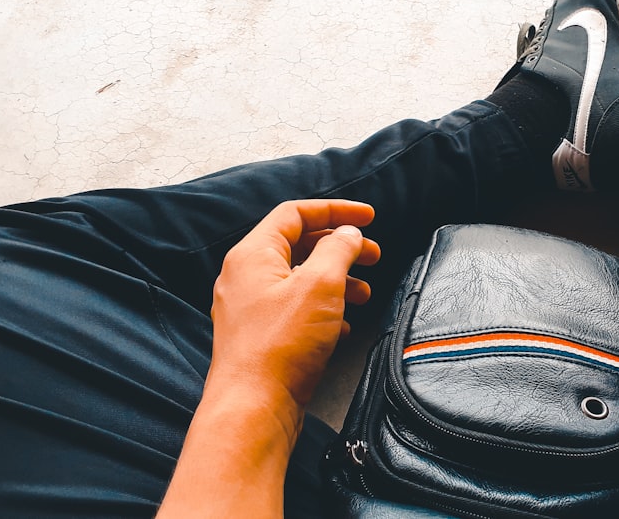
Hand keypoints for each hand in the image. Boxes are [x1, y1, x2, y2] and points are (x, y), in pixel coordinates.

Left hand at [207, 199, 380, 414]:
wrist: (253, 408)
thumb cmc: (280, 346)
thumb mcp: (320, 285)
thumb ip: (338, 250)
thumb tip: (348, 234)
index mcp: (253, 255)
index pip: (295, 213)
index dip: (336, 210)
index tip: (369, 217)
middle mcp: (245, 277)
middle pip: (299, 245)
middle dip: (341, 248)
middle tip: (372, 255)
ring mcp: (250, 308)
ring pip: (300, 279)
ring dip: (336, 280)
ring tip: (364, 293)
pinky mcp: (260, 336)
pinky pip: (295, 309)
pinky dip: (323, 309)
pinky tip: (344, 325)